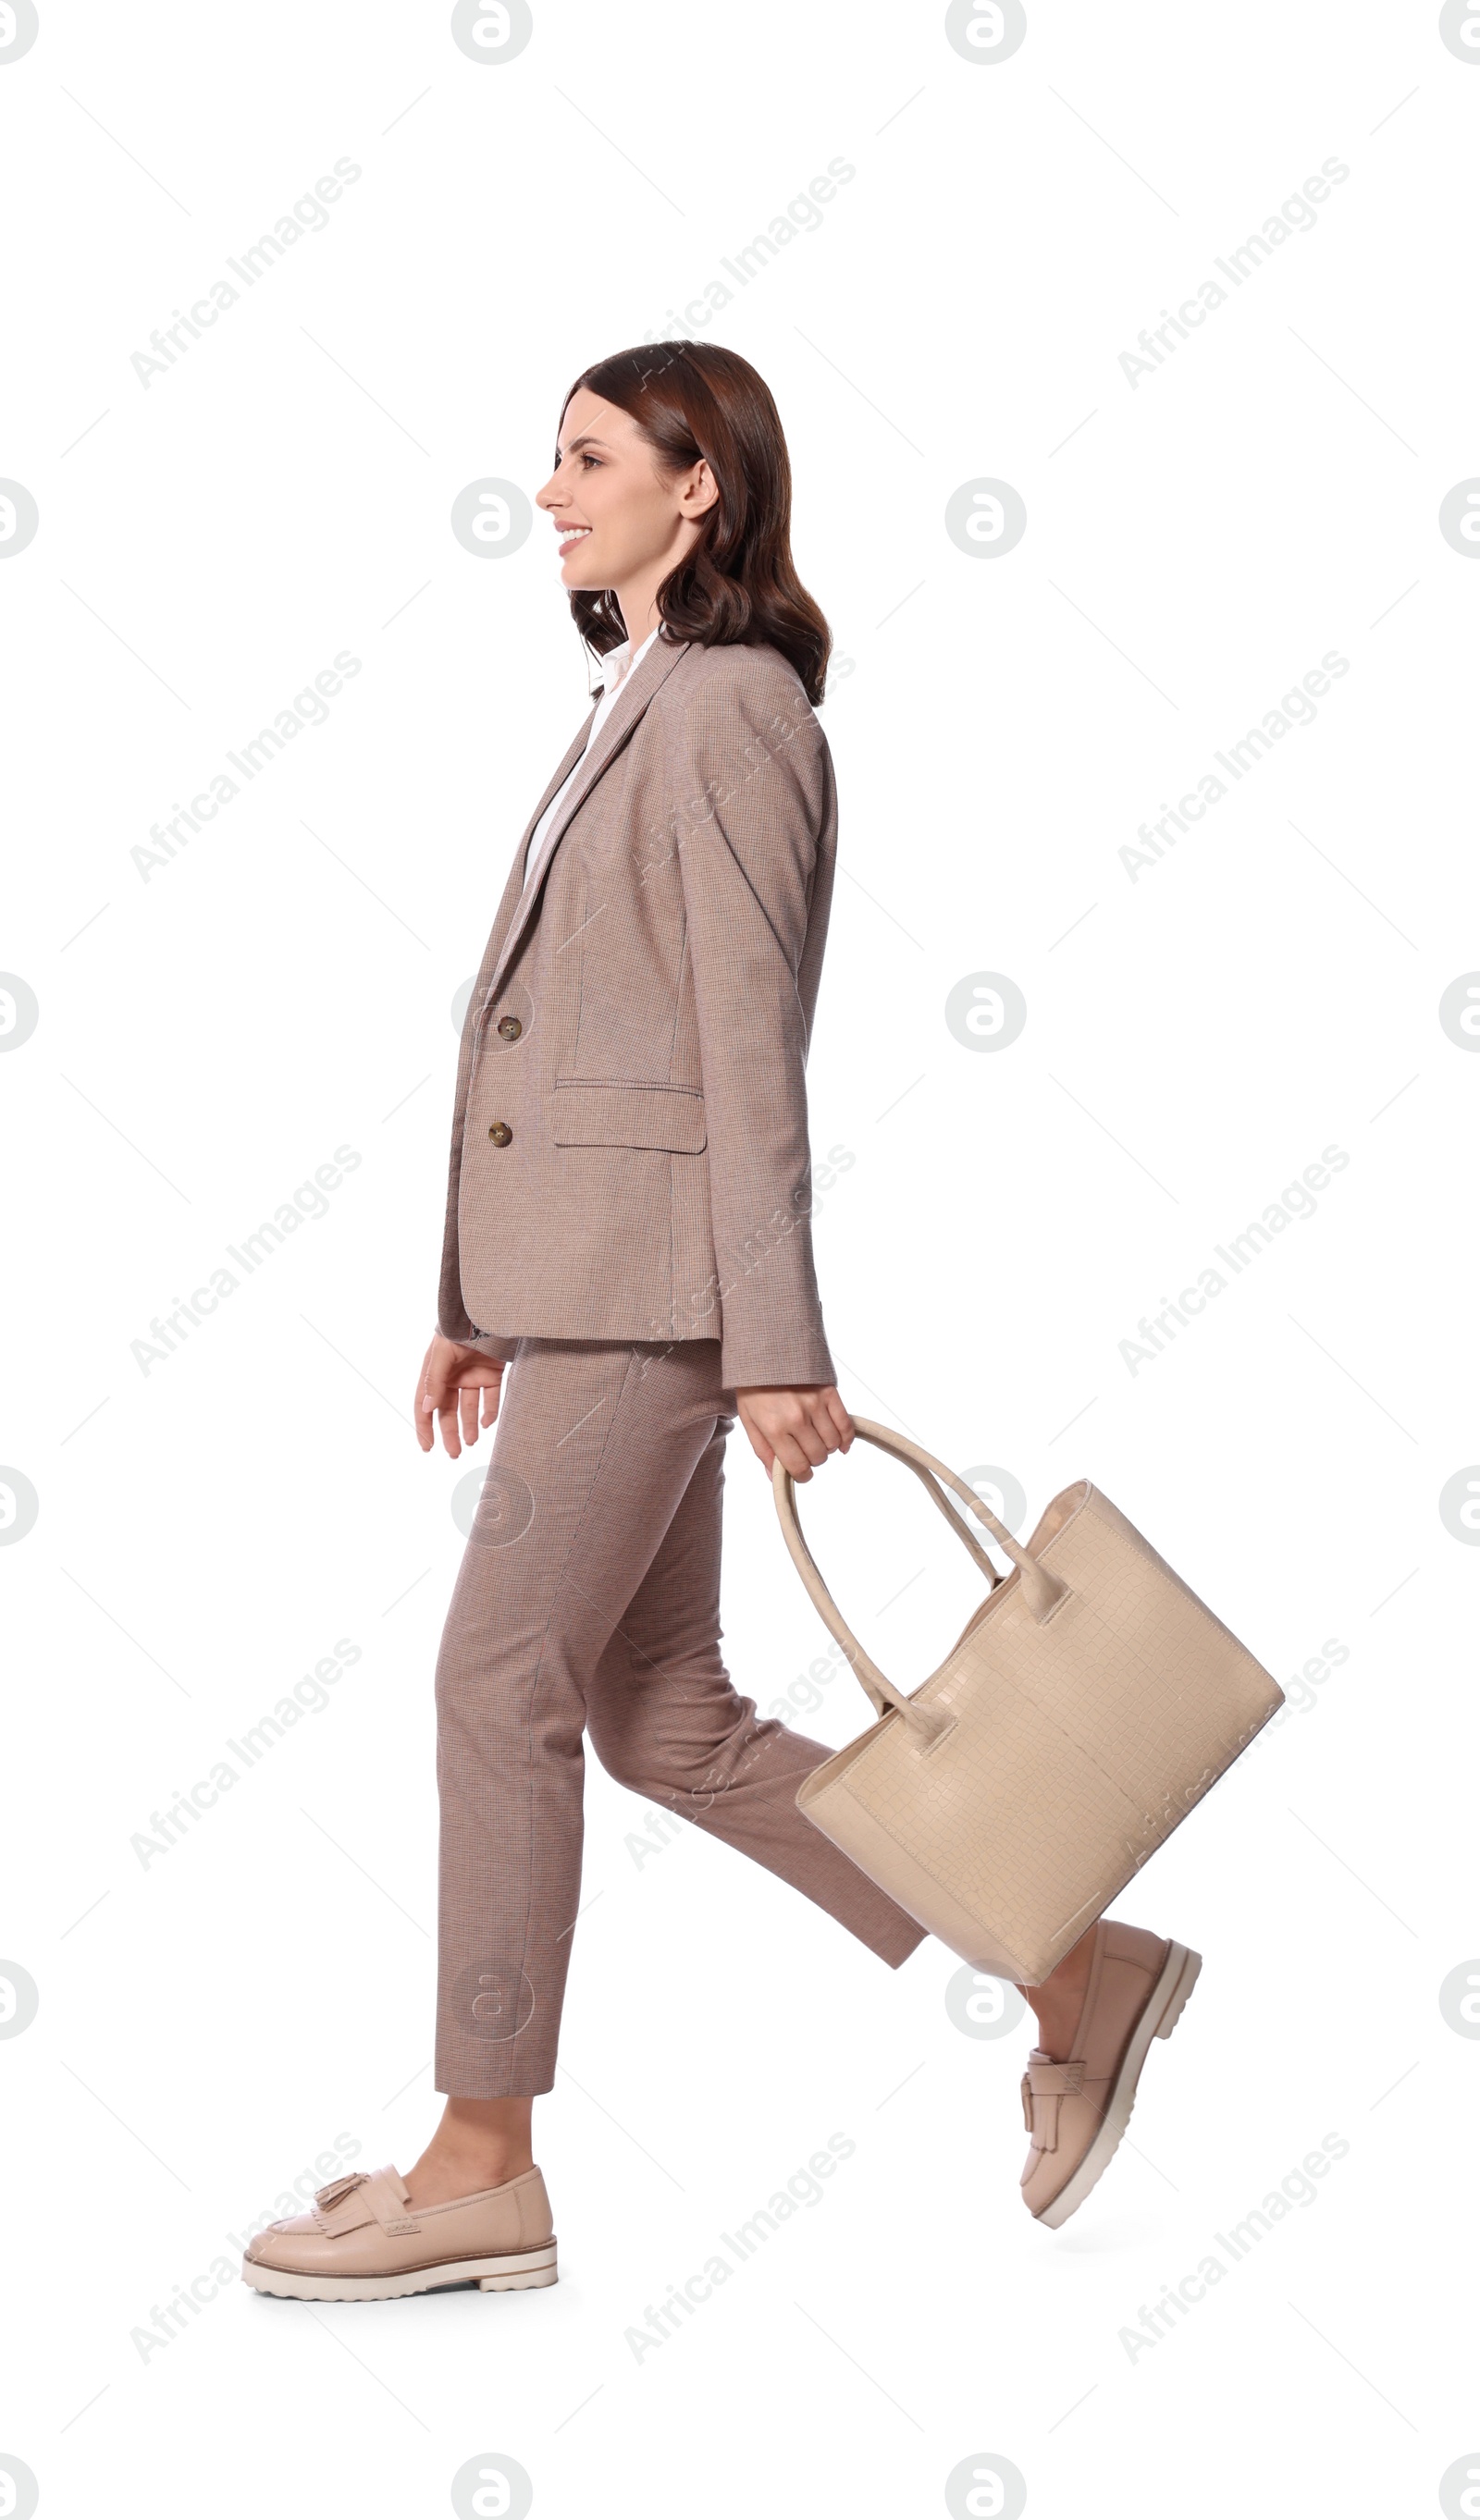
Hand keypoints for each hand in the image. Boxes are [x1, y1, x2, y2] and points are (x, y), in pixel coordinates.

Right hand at [416, 1334, 504, 1456]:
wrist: (489, 1313)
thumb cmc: (459, 1329)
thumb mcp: (442, 1353)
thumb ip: (434, 1380)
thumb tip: (426, 1408)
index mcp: (434, 1373)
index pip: (424, 1405)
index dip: (424, 1427)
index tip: (427, 1447)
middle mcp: (452, 1378)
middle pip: (448, 1412)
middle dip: (450, 1433)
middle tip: (454, 1454)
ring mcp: (472, 1377)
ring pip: (469, 1408)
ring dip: (469, 1427)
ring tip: (472, 1442)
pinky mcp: (492, 1375)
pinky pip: (491, 1399)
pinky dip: (489, 1412)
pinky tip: (487, 1423)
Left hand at [734, 1384, 853, 1480]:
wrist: (765, 1351)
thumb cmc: (754, 1388)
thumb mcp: (749, 1420)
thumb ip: (762, 1450)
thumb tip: (774, 1477)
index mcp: (774, 1427)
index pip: (797, 1466)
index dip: (802, 1475)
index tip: (802, 1473)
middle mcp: (796, 1418)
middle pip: (818, 1456)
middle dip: (813, 1459)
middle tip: (805, 1451)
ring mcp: (815, 1404)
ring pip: (833, 1443)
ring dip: (827, 1448)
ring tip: (817, 1440)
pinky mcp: (829, 1392)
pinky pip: (846, 1424)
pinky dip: (846, 1438)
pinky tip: (840, 1442)